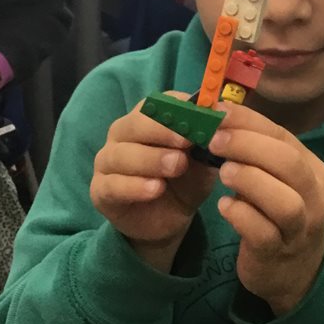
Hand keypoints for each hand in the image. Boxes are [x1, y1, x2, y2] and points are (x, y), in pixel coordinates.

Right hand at [90, 92, 218, 269]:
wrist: (169, 221)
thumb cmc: (184, 182)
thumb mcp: (202, 163)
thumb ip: (208, 144)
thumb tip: (222, 123)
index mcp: (147, 118)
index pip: (157, 103)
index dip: (179, 108)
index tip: (201, 116)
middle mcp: (122, 133)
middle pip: (136, 123)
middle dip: (163, 130)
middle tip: (187, 141)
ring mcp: (107, 161)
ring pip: (122, 153)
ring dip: (151, 158)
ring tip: (176, 166)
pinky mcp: (101, 190)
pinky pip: (113, 184)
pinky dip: (135, 185)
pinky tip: (155, 189)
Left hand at [207, 103, 323, 315]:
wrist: (296, 274)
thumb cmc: (278, 216)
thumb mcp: (278, 181)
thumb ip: (257, 154)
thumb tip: (219, 118)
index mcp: (312, 170)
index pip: (283, 137)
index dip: (249, 122)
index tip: (217, 111)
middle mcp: (313, 197)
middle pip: (288, 163)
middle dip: (248, 146)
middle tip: (214, 140)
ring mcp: (299, 228)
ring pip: (284, 201)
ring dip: (250, 180)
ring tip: (223, 172)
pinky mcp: (278, 253)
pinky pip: (264, 233)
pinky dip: (242, 216)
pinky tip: (224, 206)